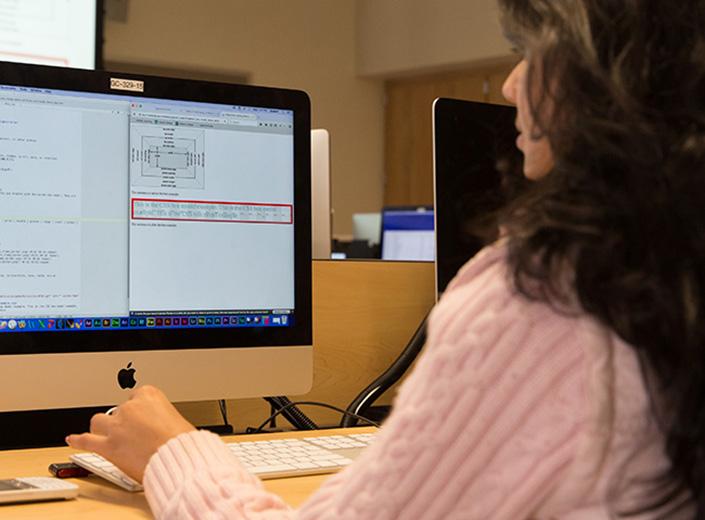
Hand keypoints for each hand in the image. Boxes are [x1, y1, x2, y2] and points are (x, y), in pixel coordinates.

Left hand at [66, 385, 195, 481]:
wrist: (176, 459)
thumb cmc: (181, 442)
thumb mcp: (178, 420)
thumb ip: (163, 419)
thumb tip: (161, 428)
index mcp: (149, 395)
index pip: (137, 395)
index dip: (139, 409)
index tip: (142, 417)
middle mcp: (129, 408)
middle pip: (118, 409)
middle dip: (122, 420)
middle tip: (131, 431)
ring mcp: (116, 427)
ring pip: (98, 422)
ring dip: (101, 427)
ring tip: (103, 432)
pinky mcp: (107, 446)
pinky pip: (86, 441)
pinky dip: (78, 440)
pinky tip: (73, 439)